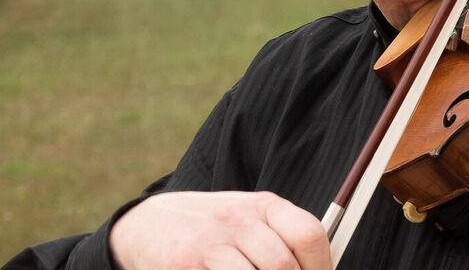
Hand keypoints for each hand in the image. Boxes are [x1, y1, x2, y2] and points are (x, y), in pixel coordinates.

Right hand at [109, 191, 331, 269]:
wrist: (147, 224)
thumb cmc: (209, 228)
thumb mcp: (248, 220)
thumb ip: (280, 239)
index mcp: (263, 206)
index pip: (309, 234)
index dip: (322, 267)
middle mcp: (237, 220)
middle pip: (283, 266)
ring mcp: (209, 244)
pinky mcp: (184, 266)